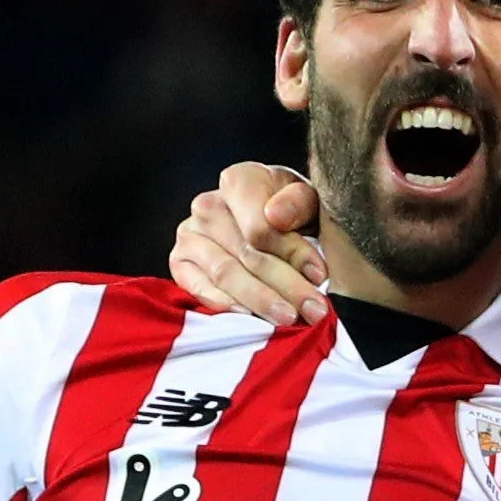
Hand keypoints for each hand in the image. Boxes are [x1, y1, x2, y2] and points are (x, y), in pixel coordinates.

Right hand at [168, 163, 331, 324]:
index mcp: (240, 181)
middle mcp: (208, 204)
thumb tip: (275, 216)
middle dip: (286, 286)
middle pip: (247, 254)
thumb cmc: (293, 212)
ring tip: (289, 318)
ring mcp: (190, 234)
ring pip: (226, 274)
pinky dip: (226, 306)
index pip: (262, 225)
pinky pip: (200, 288)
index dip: (293, 253)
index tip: (320, 275)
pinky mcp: (180, 262)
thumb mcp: (308, 201)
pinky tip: (251, 318)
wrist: (270, 222)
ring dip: (260, 300)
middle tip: (313, 310)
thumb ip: (298, 203)